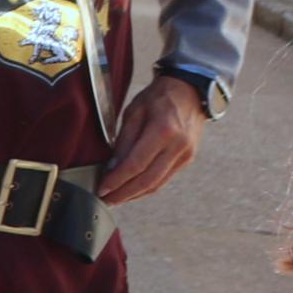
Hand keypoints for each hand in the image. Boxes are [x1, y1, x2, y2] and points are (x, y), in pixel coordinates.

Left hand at [96, 70, 207, 206]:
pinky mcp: (188, 159)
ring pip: (157, 184)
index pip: (136, 164)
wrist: (191, 92)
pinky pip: (164, 179)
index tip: (102, 188)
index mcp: (163, 131)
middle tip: (105, 201)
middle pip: (147, 180)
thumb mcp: (134, 111)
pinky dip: (147, 187)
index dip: (117, 180)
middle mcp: (178, 146)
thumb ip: (124, 140)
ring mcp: (186, 155)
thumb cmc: (159, 97)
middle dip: (124, 194)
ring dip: (135, 195)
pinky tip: (132, 191)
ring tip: (115, 200)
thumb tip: (112, 167)